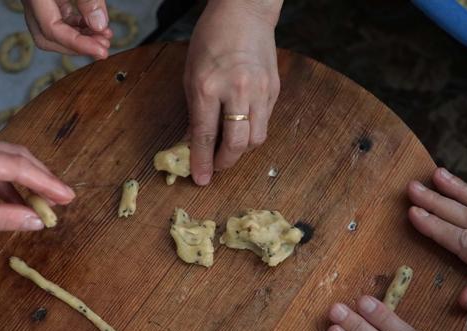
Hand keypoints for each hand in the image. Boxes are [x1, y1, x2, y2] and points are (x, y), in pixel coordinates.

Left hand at [0, 130, 74, 240]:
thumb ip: (6, 218)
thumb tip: (38, 221)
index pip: (19, 166)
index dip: (48, 183)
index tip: (69, 197)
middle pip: (17, 155)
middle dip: (42, 178)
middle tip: (62, 200)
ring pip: (6, 157)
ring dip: (26, 178)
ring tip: (44, 201)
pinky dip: (7, 180)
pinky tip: (18, 198)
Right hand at [22, 0, 112, 57]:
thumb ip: (87, 0)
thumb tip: (99, 25)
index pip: (51, 30)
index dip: (78, 45)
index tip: (101, 51)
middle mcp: (31, 1)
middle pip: (48, 38)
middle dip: (77, 47)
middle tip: (103, 48)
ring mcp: (36, 2)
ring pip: (53, 31)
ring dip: (80, 38)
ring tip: (103, 37)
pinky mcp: (45, 0)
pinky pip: (57, 19)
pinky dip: (76, 26)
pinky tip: (94, 27)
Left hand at [184, 0, 281, 184]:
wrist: (245, 12)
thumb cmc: (212, 39)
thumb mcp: (191, 73)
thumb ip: (195, 111)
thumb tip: (195, 142)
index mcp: (207, 86)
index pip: (206, 135)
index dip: (202, 161)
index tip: (200, 179)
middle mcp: (236, 90)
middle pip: (237, 143)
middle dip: (225, 162)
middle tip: (216, 166)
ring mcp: (259, 90)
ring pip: (256, 138)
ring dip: (242, 150)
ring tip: (230, 146)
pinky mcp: (274, 90)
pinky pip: (265, 121)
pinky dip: (253, 131)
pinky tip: (242, 125)